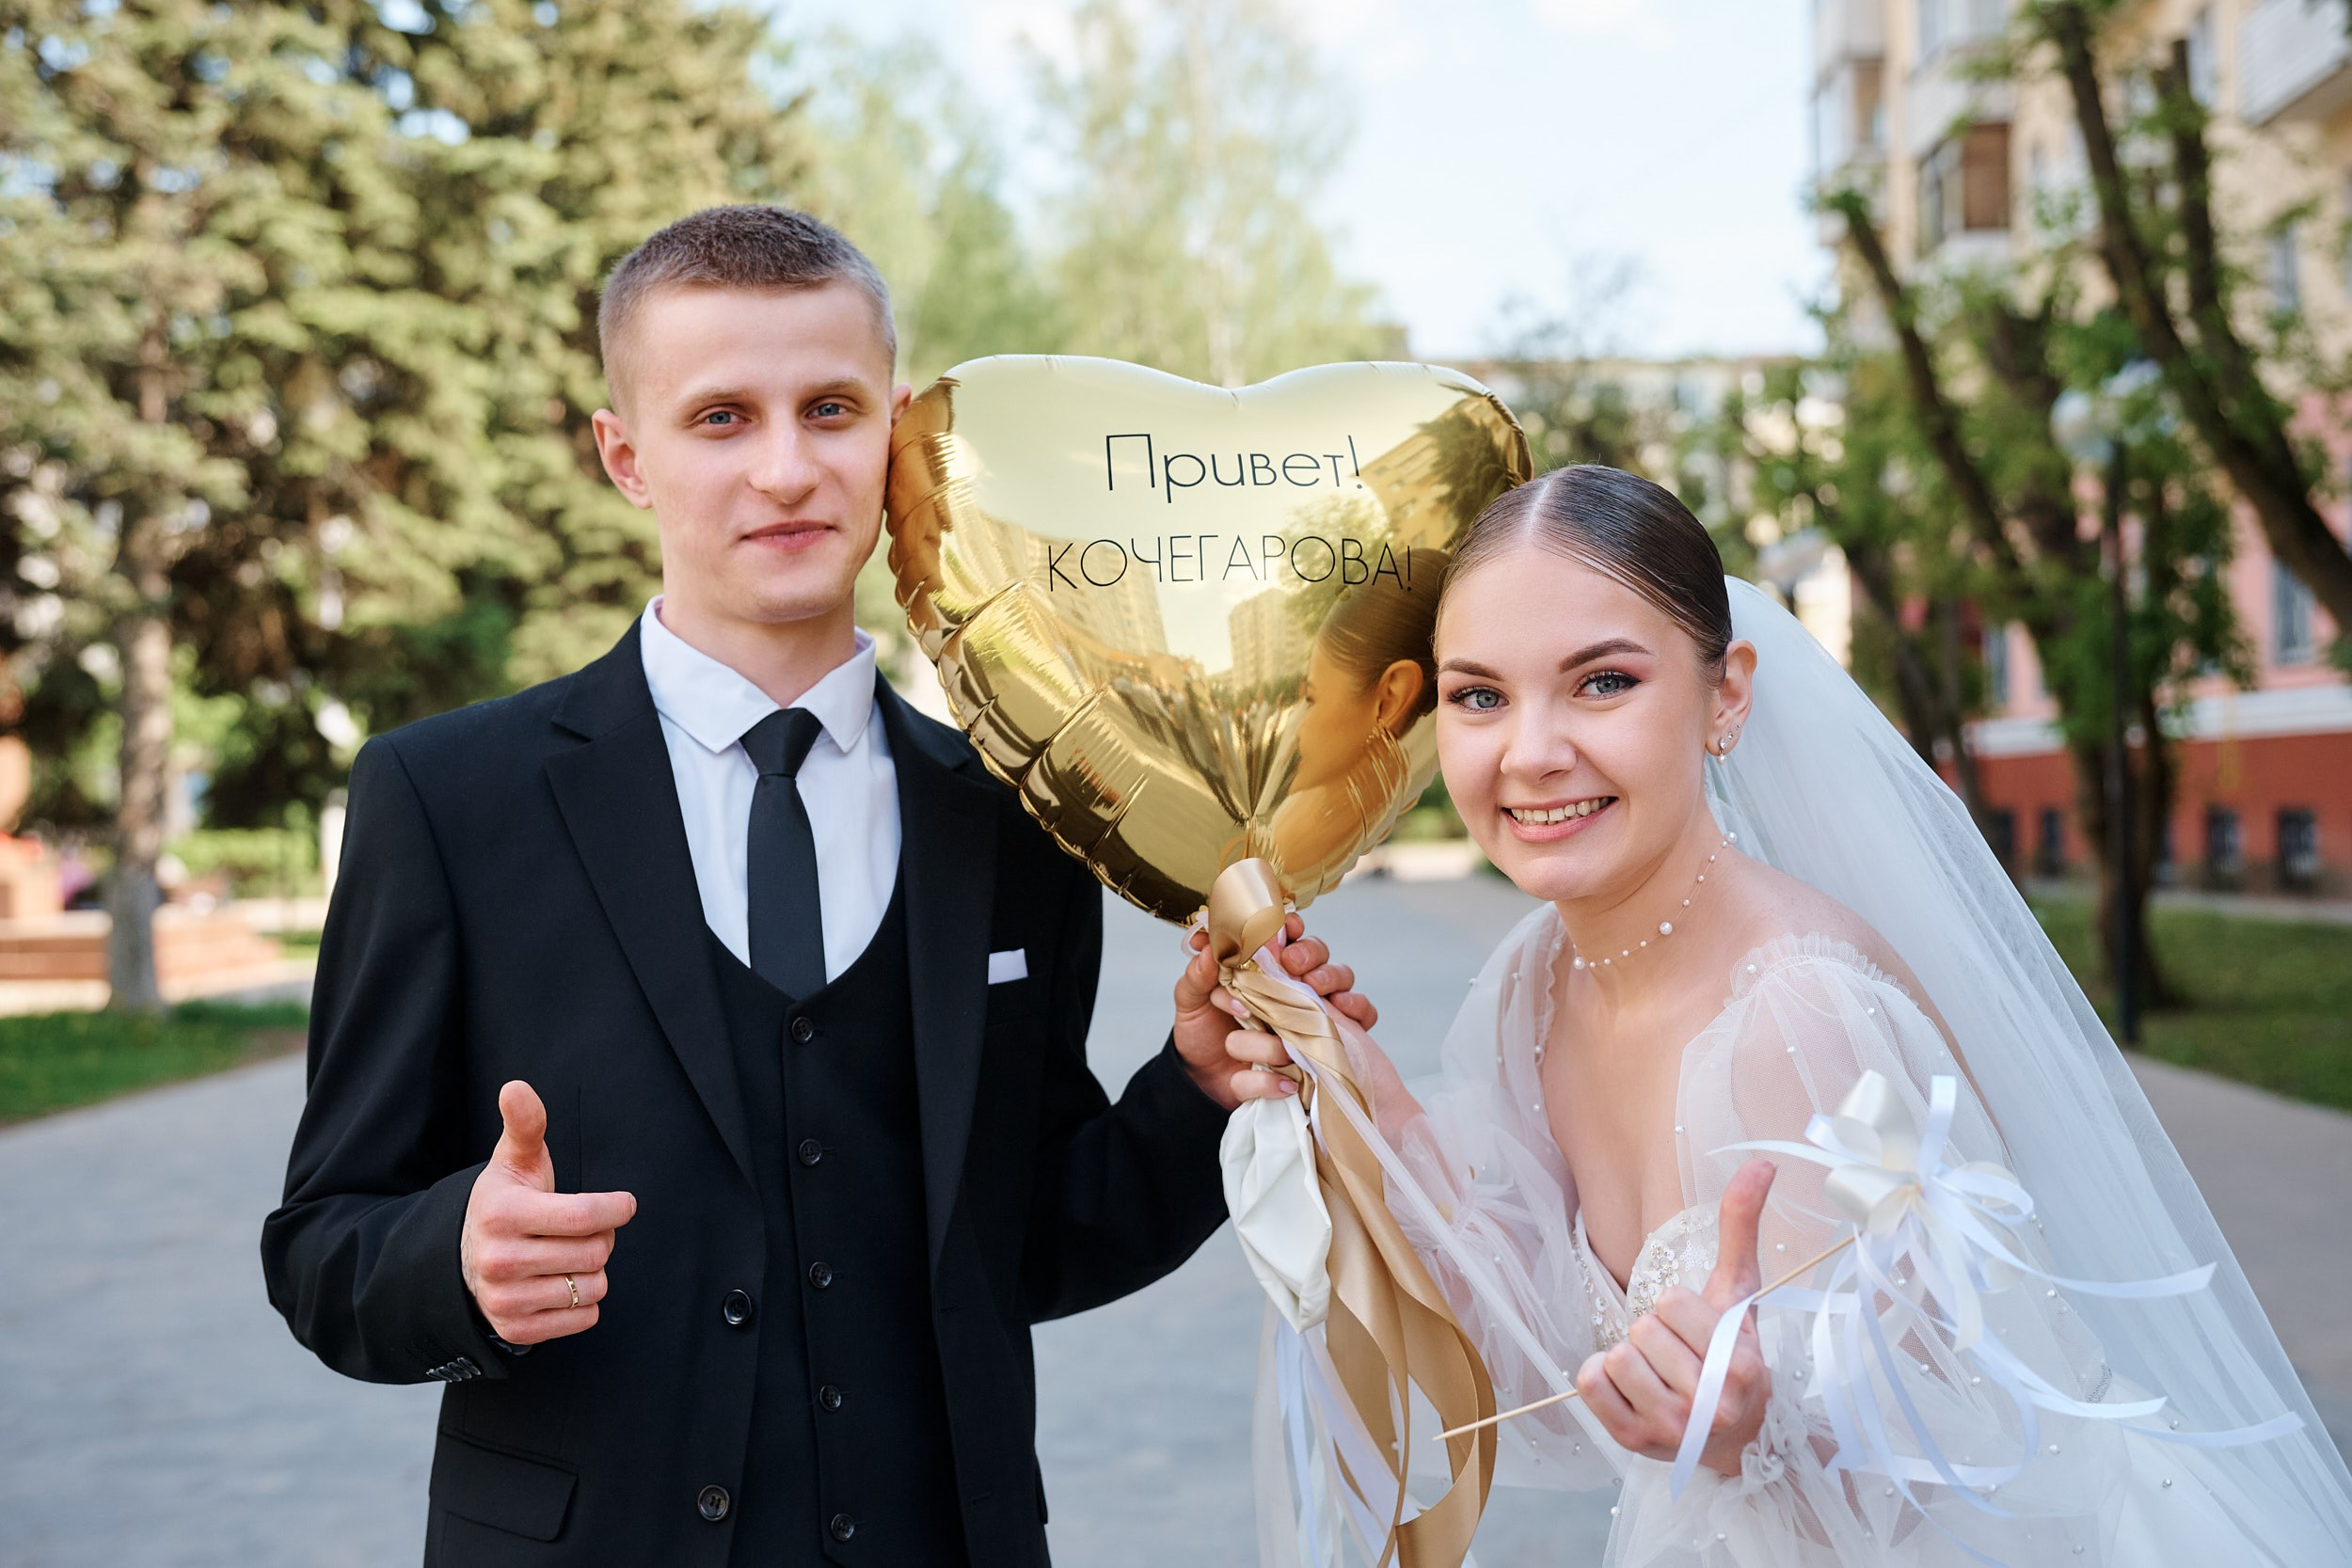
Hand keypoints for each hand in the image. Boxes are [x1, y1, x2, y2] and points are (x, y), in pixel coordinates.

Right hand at [459, 1081, 638, 1346]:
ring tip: (569, 1255)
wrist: (466, 1257)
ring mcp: (505, 1299)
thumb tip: (516, 1087)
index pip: (584, 1217)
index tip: (624, 1204)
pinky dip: (584, 1302)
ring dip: (594, 1271)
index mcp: (503, 1214)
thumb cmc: (506, 1201)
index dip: (615, 1209)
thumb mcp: (514, 1161)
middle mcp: (500, 1260)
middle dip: (601, 1239)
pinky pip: (584, 1319)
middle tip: (585, 1230)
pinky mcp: (514, 1329)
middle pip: (594, 1254)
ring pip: (593, 1288)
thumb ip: (525, 1124)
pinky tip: (561, 1282)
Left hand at [1172, 914, 1378, 1110]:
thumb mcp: (1192, 1004)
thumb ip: (1198, 976)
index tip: (1286, 925)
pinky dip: (1357, 1011)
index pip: (1288, 936)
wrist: (1210, 1086)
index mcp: (1264, 968)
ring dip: (1331, 977)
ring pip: (1342, 980)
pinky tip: (1341, 1014)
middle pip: (1319, 953)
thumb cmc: (1204, 1037)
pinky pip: (1361, 1018)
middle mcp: (1294, 985)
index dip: (1291, 925)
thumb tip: (1209, 949)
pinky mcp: (1330, 1039)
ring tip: (1314, 988)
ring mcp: (1315, 1011)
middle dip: (1310, 951)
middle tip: (1292, 963)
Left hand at [1574, 1159, 1776, 1477]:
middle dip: (1654, 1334)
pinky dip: (1599, 1378)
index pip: (1672, 1302)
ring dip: (1629, 1357)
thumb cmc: (1732, 1356)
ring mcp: (1670, 1428)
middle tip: (1677, 1357)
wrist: (1734, 1438)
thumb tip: (1760, 1162)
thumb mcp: (1739, 1293)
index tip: (1696, 1332)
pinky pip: (1588, 1382)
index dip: (1677, 1308)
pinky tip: (1629, 1389)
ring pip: (1616, 1356)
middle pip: (1641, 1329)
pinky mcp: (1632, 1441)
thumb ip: (1740, 1226)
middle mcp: (1709, 1404)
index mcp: (1740, 1365)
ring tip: (1658, 1375)